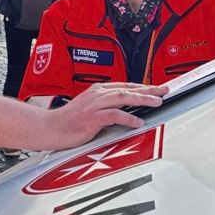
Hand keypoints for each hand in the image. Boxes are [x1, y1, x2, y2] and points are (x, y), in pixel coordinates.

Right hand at [46, 82, 168, 149]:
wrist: (50, 128)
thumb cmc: (69, 122)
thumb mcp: (91, 110)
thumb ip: (106, 108)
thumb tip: (125, 113)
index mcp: (98, 91)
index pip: (125, 86)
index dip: (142, 87)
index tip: (156, 89)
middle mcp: (97, 94)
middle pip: (128, 89)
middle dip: (148, 90)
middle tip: (164, 91)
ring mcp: (94, 104)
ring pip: (123, 98)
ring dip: (142, 100)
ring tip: (156, 102)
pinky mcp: (91, 116)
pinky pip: (114, 115)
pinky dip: (128, 118)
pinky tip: (138, 122)